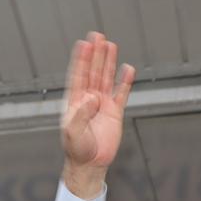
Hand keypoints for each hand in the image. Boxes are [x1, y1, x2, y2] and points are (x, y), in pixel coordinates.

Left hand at [61, 31, 134, 198]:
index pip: (77, 77)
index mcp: (74, 103)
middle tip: (98, 37)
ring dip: (108, 62)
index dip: (80, 60)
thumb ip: (80, 115)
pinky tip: (127, 68)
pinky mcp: (115, 112)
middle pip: (92, 72)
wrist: (90, 164)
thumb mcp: (73, 132)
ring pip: (106, 78)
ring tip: (110, 45)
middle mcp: (88, 101)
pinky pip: (122, 93)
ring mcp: (102, 105)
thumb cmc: (76, 150)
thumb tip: (91, 99)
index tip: (83, 44)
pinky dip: (125, 81)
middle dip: (95, 55)